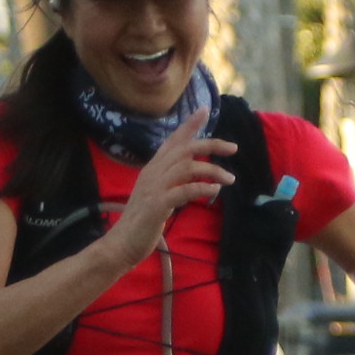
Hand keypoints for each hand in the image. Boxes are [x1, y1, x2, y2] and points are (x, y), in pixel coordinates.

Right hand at [105, 123, 233, 265]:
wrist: (122, 243)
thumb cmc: (141, 222)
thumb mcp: (157, 195)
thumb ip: (172, 182)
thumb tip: (197, 178)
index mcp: (152, 169)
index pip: (172, 141)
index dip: (189, 125)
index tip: (205, 110)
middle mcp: (153, 173)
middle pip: (184, 149)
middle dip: (211, 144)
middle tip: (233, 147)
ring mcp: (154, 188)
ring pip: (187, 167)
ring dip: (212, 170)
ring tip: (229, 178)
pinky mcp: (158, 205)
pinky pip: (184, 191)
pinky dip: (202, 188)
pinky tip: (215, 190)